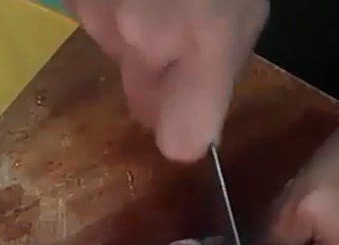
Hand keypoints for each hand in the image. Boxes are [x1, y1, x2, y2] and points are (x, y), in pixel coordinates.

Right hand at [69, 0, 267, 161]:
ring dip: (134, 35)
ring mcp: (99, 10)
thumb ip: (218, 75)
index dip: (184, 132)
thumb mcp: (245, 14)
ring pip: (116, 56)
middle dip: (161, 81)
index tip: (189, 120)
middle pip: (144, 101)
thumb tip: (191, 128)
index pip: (181, 138)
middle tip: (181, 28)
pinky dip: (110, 4)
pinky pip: (93, 19)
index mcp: (202, 43)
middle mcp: (142, 36)